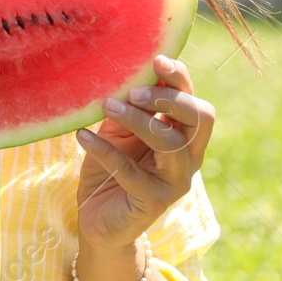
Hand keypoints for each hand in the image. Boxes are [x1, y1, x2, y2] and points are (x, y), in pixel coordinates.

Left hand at [75, 54, 215, 253]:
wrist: (99, 220)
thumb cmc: (110, 169)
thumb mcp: (118, 133)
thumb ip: (127, 108)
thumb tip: (120, 74)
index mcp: (183, 137)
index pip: (195, 103)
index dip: (180, 80)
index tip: (156, 59)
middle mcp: (188, 158)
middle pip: (199, 118)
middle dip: (168, 98)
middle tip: (132, 91)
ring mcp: (174, 182)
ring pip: (169, 142)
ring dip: (137, 119)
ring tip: (105, 104)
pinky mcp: (152, 202)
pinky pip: (130, 171)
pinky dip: (104, 150)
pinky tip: (82, 135)